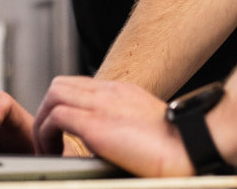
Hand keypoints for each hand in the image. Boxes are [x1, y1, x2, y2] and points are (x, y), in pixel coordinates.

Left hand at [33, 77, 189, 176]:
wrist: (192, 146)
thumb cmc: (178, 146)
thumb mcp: (147, 128)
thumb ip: (125, 128)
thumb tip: (109, 147)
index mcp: (122, 93)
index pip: (80, 86)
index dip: (64, 106)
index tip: (61, 132)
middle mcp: (109, 93)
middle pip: (61, 84)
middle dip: (47, 110)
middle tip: (49, 139)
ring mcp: (101, 104)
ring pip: (53, 94)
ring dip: (43, 121)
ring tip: (48, 147)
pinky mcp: (95, 124)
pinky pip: (55, 116)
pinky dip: (47, 133)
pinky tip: (56, 153)